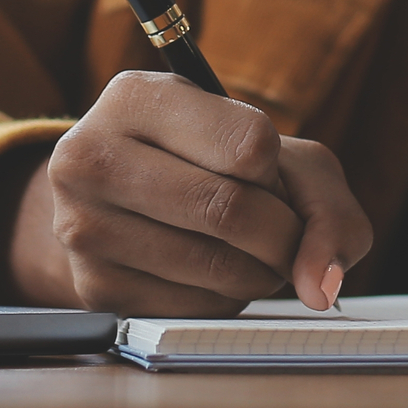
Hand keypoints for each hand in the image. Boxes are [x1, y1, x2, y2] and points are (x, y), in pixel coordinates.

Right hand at [8, 71, 372, 315]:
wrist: (126, 206)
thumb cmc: (215, 171)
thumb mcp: (279, 157)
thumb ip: (327, 208)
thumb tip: (322, 287)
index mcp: (138, 97)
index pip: (251, 144)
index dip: (279, 176)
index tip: (267, 180)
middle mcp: (90, 155)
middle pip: (231, 210)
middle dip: (283, 237)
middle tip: (281, 238)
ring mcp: (80, 225)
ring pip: (216, 267)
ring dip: (261, 274)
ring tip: (247, 254)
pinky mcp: (92, 288)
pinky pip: (193, 310)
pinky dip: (226, 301)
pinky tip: (209, 277)